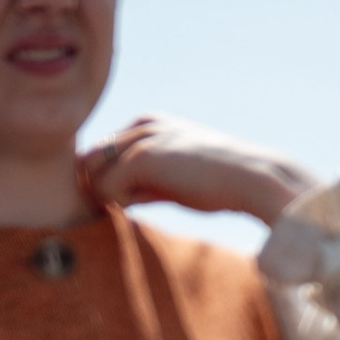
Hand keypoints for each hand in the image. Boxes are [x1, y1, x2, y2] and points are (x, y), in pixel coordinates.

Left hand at [78, 118, 313, 227]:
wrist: (251, 178)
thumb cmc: (221, 184)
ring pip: (92, 172)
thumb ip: (146, 183)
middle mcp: (139, 126)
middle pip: (89, 159)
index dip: (104, 181)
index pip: (103, 151)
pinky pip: (107, 188)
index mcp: (148, 124)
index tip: (121, 205)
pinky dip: (115, 206)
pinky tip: (138, 212)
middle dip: (94, 189)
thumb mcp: (176, 178)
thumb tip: (118, 201)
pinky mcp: (142, 158)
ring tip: (127, 214)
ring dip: (102, 199)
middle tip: (112, 214)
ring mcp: (139, 140)